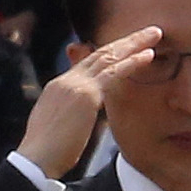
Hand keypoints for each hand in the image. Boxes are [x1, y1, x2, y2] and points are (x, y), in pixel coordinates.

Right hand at [20, 25, 169, 177]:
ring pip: (109, 56)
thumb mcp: (58, 126)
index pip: (87, 63)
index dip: (110, 53)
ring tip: (155, 34)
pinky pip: (114, 73)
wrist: (36, 158)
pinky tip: (148, 55)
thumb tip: (78, 119)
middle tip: (147, 32)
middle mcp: (66, 80)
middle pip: (99, 53)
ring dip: (134, 43)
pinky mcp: (86, 95)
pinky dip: (132, 62)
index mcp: (59, 87)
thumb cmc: (48, 153)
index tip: (127, 47)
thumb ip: (70, 115)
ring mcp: (75, 85)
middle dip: (126, 41)